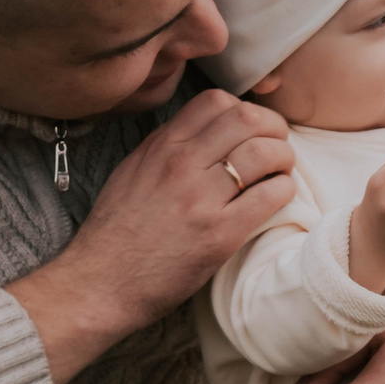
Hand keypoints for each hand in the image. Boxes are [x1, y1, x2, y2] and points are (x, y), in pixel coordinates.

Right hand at [6, 90, 294, 370]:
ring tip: (279, 173)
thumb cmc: (116, 232)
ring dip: (284, 159)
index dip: (244, 110)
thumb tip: (206, 132)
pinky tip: (275, 198)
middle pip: (248, 118)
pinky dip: (283, 190)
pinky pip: (271, 195)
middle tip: (276, 147)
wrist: (100, 283)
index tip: (250, 130)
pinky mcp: (220, 234)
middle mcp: (182, 164)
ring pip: (266, 152)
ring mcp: (202, 198)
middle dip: (273, 128)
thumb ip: (168, 148)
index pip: (216, 101)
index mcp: (162, 146)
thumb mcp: (133, 172)